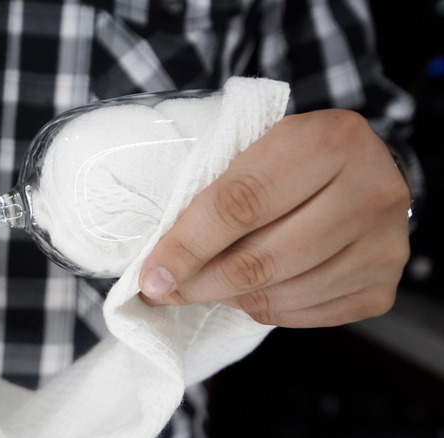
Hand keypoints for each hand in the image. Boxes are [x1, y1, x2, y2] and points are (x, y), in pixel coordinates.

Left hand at [139, 110, 410, 327]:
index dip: (186, 246)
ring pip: (280, 294)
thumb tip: (162, 263)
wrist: (367, 172)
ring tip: (209, 283)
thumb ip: (216, 195)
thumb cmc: (294, 160)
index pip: (239, 205)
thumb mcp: (257, 150)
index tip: (150, 275)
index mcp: (327, 141)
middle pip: (260, 260)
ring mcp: (385, 245)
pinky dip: (264, 309)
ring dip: (229, 298)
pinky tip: (251, 289)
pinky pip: (303, 316)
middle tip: (166, 290)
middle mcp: (369, 192)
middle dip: (198, 283)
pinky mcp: (385, 286)